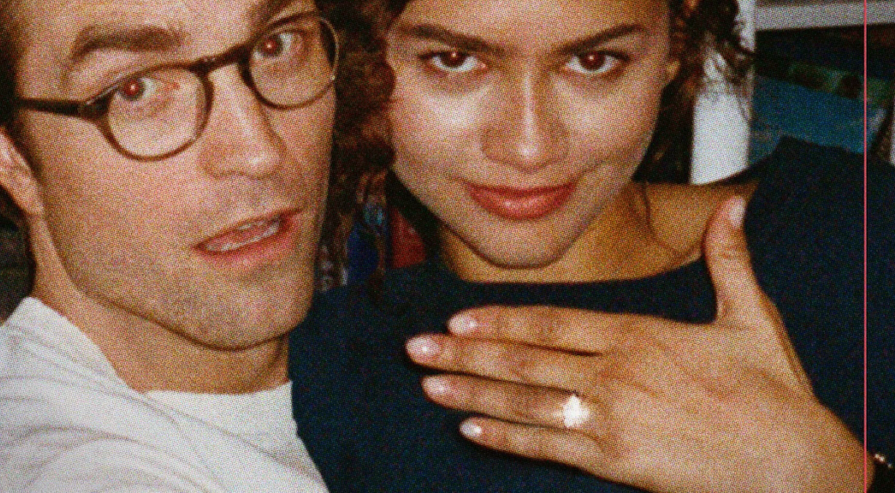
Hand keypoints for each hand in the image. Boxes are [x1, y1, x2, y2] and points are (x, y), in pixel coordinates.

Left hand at [406, 197, 864, 492]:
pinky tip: (471, 428)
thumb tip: (736, 205)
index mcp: (639, 334)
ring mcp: (610, 419)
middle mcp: (614, 373)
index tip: (457, 316)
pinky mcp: (616, 461)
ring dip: (471, 391)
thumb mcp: (752, 316)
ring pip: (525, 401)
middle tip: (415, 348)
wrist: (794, 464)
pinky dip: (506, 437)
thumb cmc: (772, 391)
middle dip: (464, 352)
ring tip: (428, 383)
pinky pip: (548, 446)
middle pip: (524, 359)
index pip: (552, 321)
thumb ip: (730, 259)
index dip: (499, 319)